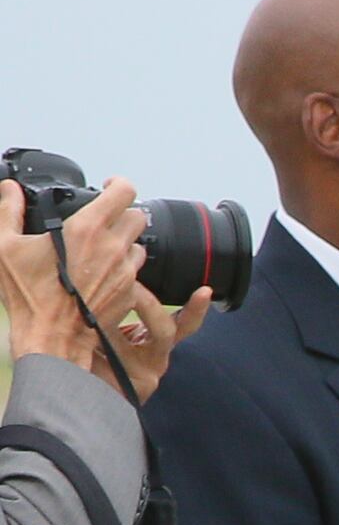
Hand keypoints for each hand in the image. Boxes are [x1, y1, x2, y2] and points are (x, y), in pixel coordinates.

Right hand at [2, 179, 196, 390]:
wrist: (52, 339)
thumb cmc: (28, 295)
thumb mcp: (5, 246)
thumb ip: (8, 211)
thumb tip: (9, 190)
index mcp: (86, 229)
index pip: (124, 192)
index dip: (119, 185)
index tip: (110, 187)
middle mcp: (113, 248)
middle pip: (137, 216)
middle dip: (122, 214)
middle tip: (102, 221)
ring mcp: (126, 272)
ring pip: (139, 246)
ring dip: (125, 243)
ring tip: (100, 250)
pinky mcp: (131, 294)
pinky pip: (136, 274)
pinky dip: (124, 270)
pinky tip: (102, 275)